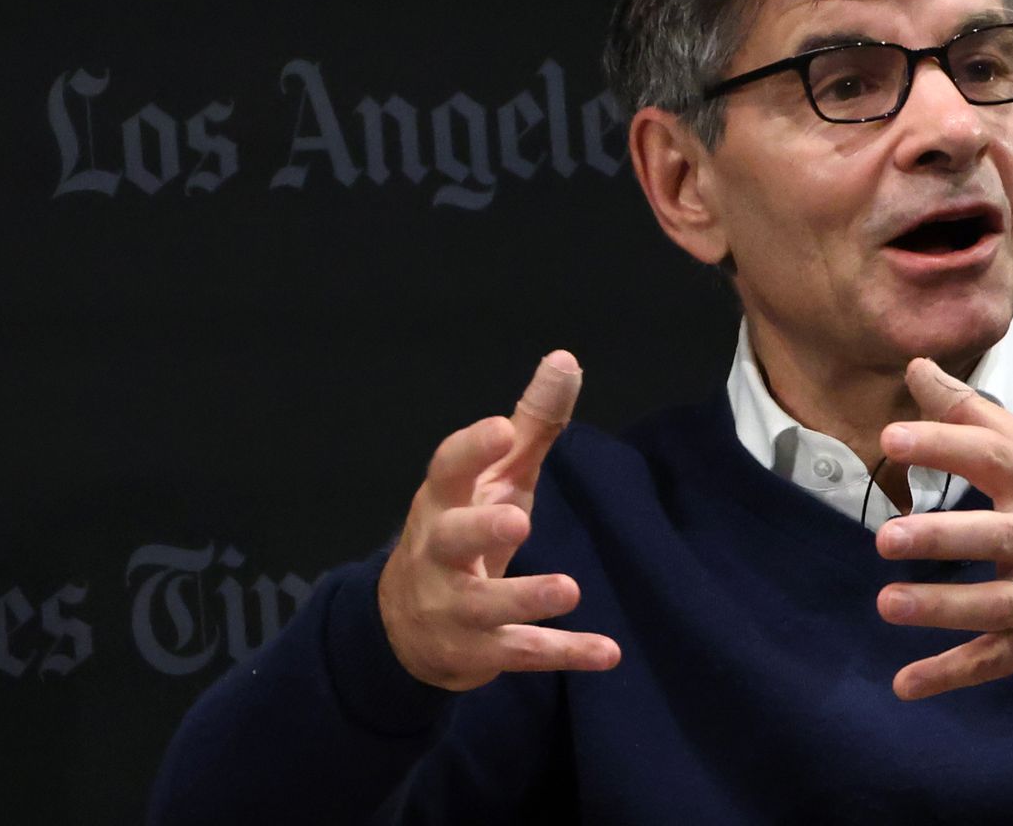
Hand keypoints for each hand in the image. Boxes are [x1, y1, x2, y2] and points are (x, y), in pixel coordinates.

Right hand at [378, 350, 620, 690]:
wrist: (405, 628)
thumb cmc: (464, 530)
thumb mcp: (494, 477)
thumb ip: (530, 424)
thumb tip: (565, 358)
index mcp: (442, 502)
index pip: (447, 470)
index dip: (471, 450)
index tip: (502, 429)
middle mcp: (438, 554)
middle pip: (449, 540)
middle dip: (479, 530)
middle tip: (516, 518)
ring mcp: (454, 607)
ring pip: (485, 606)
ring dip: (525, 598)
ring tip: (569, 589)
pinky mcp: (479, 651)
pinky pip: (520, 653)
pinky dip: (564, 653)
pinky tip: (607, 653)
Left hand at [874, 357, 1012, 699]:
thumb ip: (972, 412)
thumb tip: (917, 367)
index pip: (991, 456)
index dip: (944, 444)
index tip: (893, 437)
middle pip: (993, 535)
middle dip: (941, 536)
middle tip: (886, 537)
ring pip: (993, 604)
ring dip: (941, 607)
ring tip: (888, 605)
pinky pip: (993, 660)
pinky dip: (951, 674)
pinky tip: (905, 684)